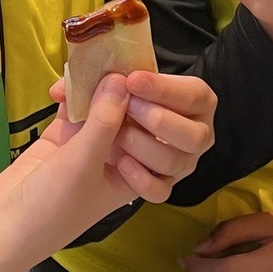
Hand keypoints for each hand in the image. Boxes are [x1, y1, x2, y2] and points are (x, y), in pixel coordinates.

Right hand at [0, 69, 213, 271]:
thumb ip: (104, 122)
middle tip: (112, 66)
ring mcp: (89, 145)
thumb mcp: (83, 165)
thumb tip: (120, 80)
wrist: (3, 225)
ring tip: (87, 67)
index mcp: (135, 173)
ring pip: (102, 106)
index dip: (153, 107)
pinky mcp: (64, 136)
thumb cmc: (53, 207)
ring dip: (94, 88)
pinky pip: (74, 107)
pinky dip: (69, 94)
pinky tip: (59, 86)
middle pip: (131, 115)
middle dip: (123, 91)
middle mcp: (116, 156)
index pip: (156, 135)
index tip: (142, 80)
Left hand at [102, 69, 216, 198]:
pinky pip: (160, 191)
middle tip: (127, 108)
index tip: (133, 81)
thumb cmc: (94, 114)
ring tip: (115, 135)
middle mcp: (188, 133)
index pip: (195, 95)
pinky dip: (140, 179)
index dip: (166, 89)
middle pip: (196, 136)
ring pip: (175, 162)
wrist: (76, 155)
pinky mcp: (157, 186)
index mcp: (188, 102)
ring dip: (141, 146)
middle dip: (159, 120)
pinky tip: (120, 164)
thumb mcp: (94, 98)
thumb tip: (115, 82)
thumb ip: (105, 93)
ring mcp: (175, 163)